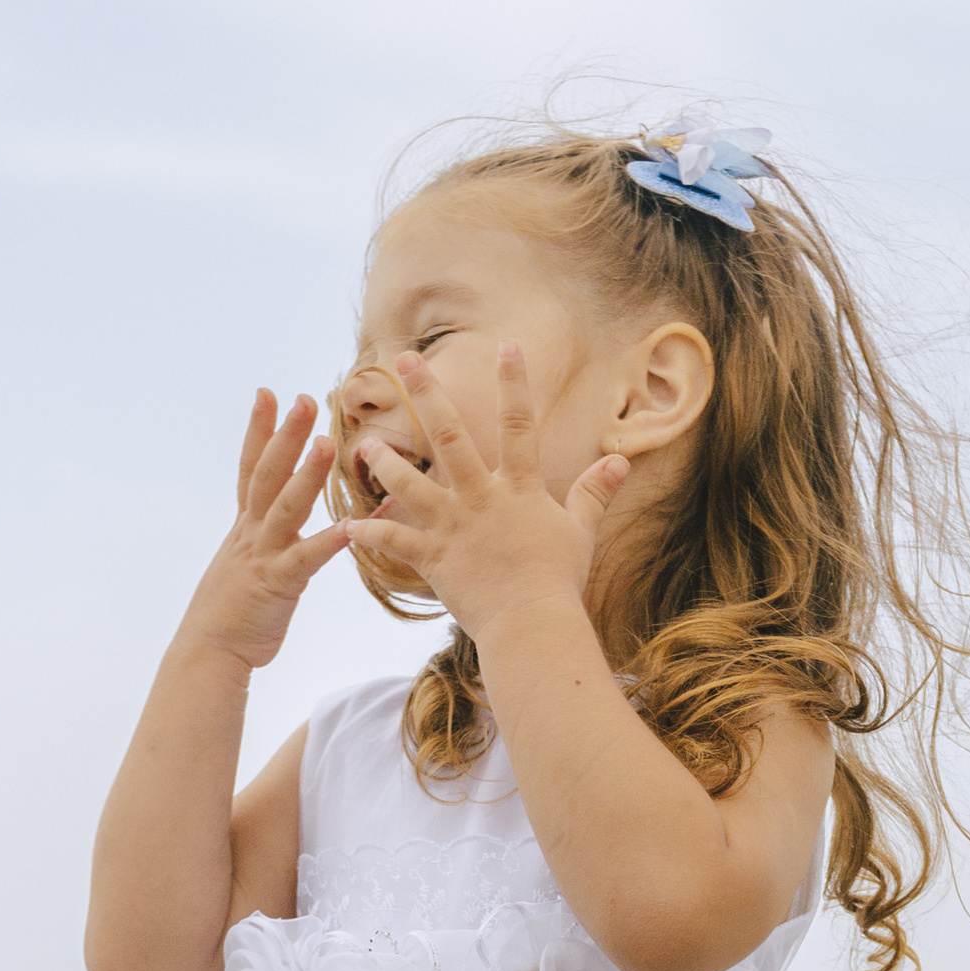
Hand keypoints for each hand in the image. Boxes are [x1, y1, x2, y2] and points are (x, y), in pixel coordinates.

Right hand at [175, 391, 352, 671]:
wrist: (208, 652)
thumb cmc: (230, 615)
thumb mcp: (245, 567)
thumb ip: (263, 543)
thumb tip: (275, 529)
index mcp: (245, 527)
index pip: (250, 467)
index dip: (259, 429)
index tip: (268, 393)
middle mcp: (251, 533)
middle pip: (267, 473)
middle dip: (285, 434)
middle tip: (304, 398)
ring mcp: (262, 556)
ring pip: (285, 506)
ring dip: (306, 473)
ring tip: (326, 442)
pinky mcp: (278, 584)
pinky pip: (307, 558)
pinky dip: (330, 540)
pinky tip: (353, 525)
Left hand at [343, 345, 627, 643]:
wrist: (532, 624)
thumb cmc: (560, 580)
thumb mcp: (581, 532)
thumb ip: (593, 493)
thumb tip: (621, 461)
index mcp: (518, 488)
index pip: (519, 424)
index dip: (514, 383)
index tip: (505, 345)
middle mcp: (481, 498)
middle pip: (450, 436)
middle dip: (427, 393)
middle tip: (404, 361)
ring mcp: (454, 527)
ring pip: (411, 484)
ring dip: (386, 464)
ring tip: (366, 446)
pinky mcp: (434, 559)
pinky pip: (396, 541)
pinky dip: (371, 533)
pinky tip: (348, 525)